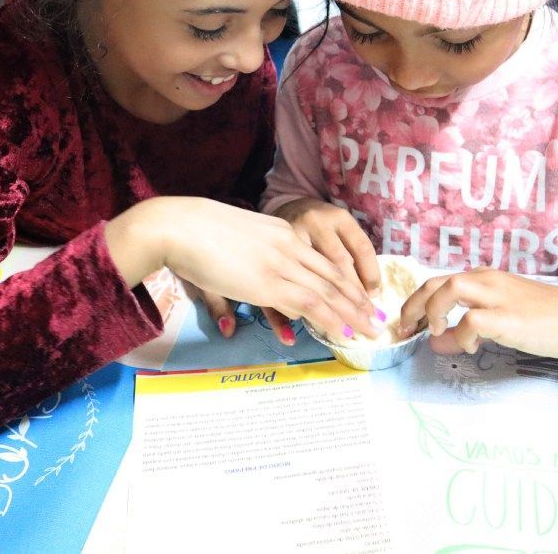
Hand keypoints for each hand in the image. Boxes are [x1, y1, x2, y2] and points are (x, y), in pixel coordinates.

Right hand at [106, 197, 377, 342]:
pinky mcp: (267, 282)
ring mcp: (280, 264)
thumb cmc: (196, 231)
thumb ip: (251, 260)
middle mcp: (289, 246)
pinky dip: (328, 318)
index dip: (345, 280)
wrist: (180, 225)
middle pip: (333, 276)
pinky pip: (307, 302)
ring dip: (350, 313)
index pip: (323, 260)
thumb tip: (255, 283)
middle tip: (376, 318)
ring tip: (368, 330)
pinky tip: (341, 331)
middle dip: (356, 299)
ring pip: (326, 291)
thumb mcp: (236, 240)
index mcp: (282, 232)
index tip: (361, 296)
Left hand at [398, 269, 557, 358]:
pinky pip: (472, 321)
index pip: (438, 282)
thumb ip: (470, 323)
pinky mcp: (508, 318)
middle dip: (413, 305)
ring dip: (433, 311)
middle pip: (435, 282)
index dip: (416, 302)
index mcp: (484, 279)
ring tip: (434, 332)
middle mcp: (487, 281)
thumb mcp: (502, 314)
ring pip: (450, 289)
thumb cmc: (545, 317)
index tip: (408, 324)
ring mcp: (498, 297)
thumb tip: (438, 339)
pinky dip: (461, 335)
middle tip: (406, 330)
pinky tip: (469, 348)